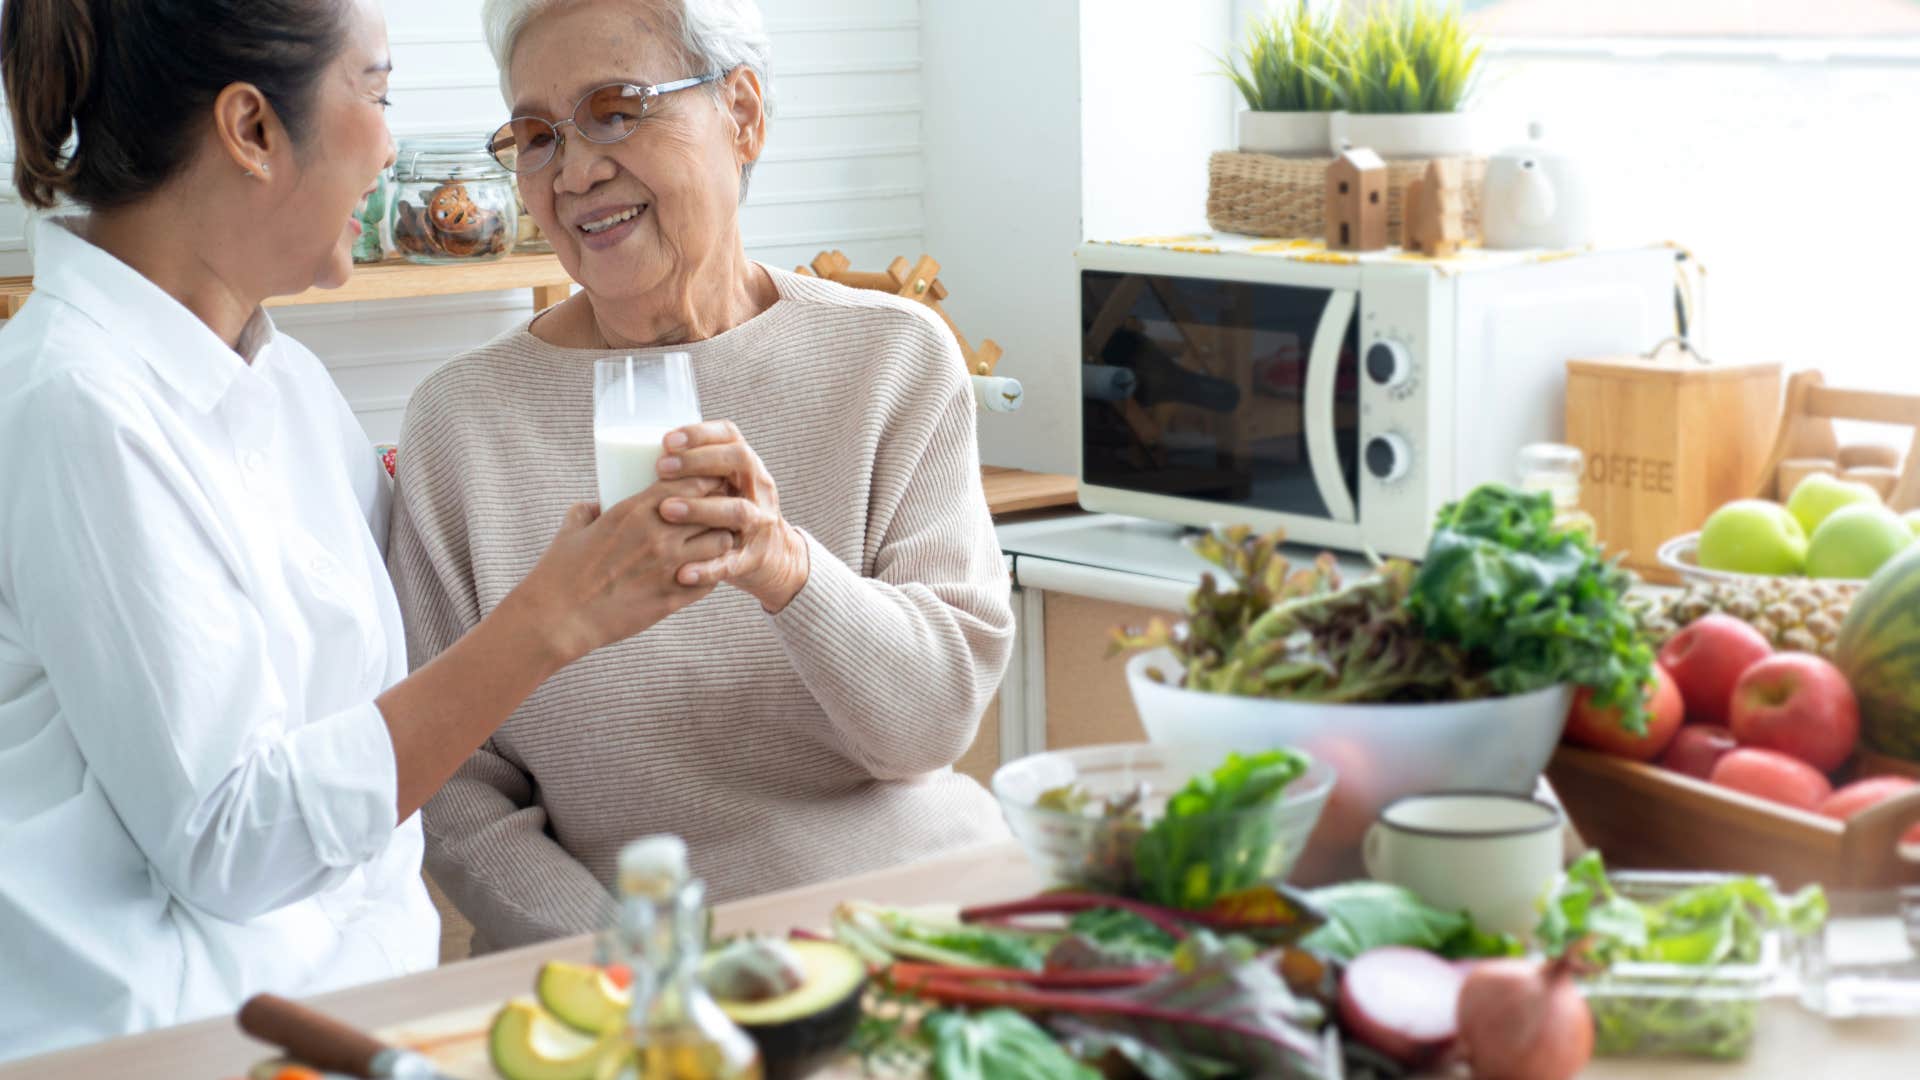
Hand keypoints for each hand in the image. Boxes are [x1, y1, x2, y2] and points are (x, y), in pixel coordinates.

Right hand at [508, 477, 733, 665]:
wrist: (558, 618)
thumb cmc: (561, 571)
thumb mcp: (573, 526)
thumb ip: (590, 509)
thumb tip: (598, 504)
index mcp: (637, 511)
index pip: (694, 482)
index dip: (706, 479)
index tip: (705, 482)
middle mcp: (661, 536)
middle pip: (716, 509)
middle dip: (720, 507)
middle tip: (715, 510)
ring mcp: (671, 568)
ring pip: (722, 543)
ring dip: (720, 539)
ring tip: (710, 542)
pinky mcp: (674, 598)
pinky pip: (712, 579)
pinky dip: (712, 572)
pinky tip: (702, 571)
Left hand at [656, 420, 809, 612]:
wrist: (772, 557)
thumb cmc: (726, 514)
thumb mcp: (721, 486)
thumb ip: (692, 472)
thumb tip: (632, 457)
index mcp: (745, 467)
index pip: (730, 437)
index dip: (701, 434)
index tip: (667, 440)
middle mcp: (757, 489)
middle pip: (738, 461)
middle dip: (699, 462)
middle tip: (661, 468)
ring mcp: (759, 523)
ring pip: (737, 511)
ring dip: (701, 508)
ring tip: (666, 510)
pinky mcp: (752, 558)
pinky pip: (731, 563)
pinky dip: (707, 568)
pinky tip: (681, 572)